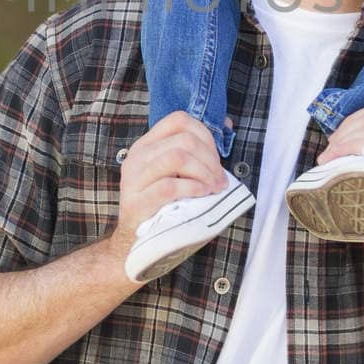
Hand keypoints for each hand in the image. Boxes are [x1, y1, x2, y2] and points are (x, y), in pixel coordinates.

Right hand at [106, 111, 227, 265]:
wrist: (136, 244)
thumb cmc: (164, 207)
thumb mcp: (177, 174)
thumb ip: (196, 152)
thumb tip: (229, 124)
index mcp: (147, 145)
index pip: (179, 120)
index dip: (205, 135)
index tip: (215, 159)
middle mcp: (137, 156)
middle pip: (184, 140)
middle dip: (211, 159)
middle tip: (219, 180)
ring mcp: (134, 179)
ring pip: (177, 157)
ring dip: (204, 172)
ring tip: (213, 188)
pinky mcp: (137, 202)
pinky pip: (170, 186)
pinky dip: (193, 188)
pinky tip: (202, 195)